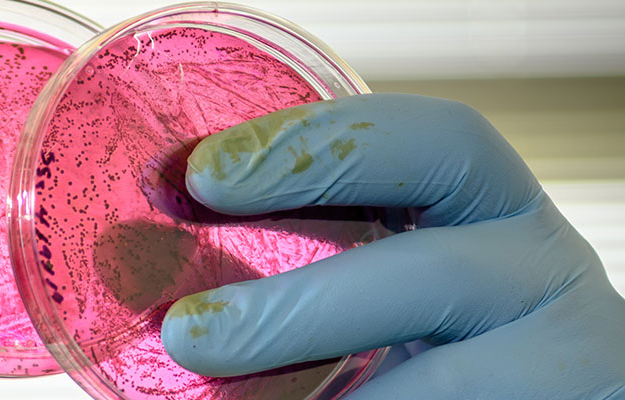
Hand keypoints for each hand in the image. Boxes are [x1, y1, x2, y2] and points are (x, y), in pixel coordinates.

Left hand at [160, 93, 624, 397]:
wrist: (519, 392)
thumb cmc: (433, 329)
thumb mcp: (395, 269)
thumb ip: (324, 252)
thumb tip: (161, 282)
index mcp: (493, 206)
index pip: (434, 142)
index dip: (318, 144)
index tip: (204, 174)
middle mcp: (540, 271)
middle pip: (430, 276)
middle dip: (297, 307)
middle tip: (187, 334)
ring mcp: (562, 359)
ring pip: (440, 381)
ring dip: (330, 396)